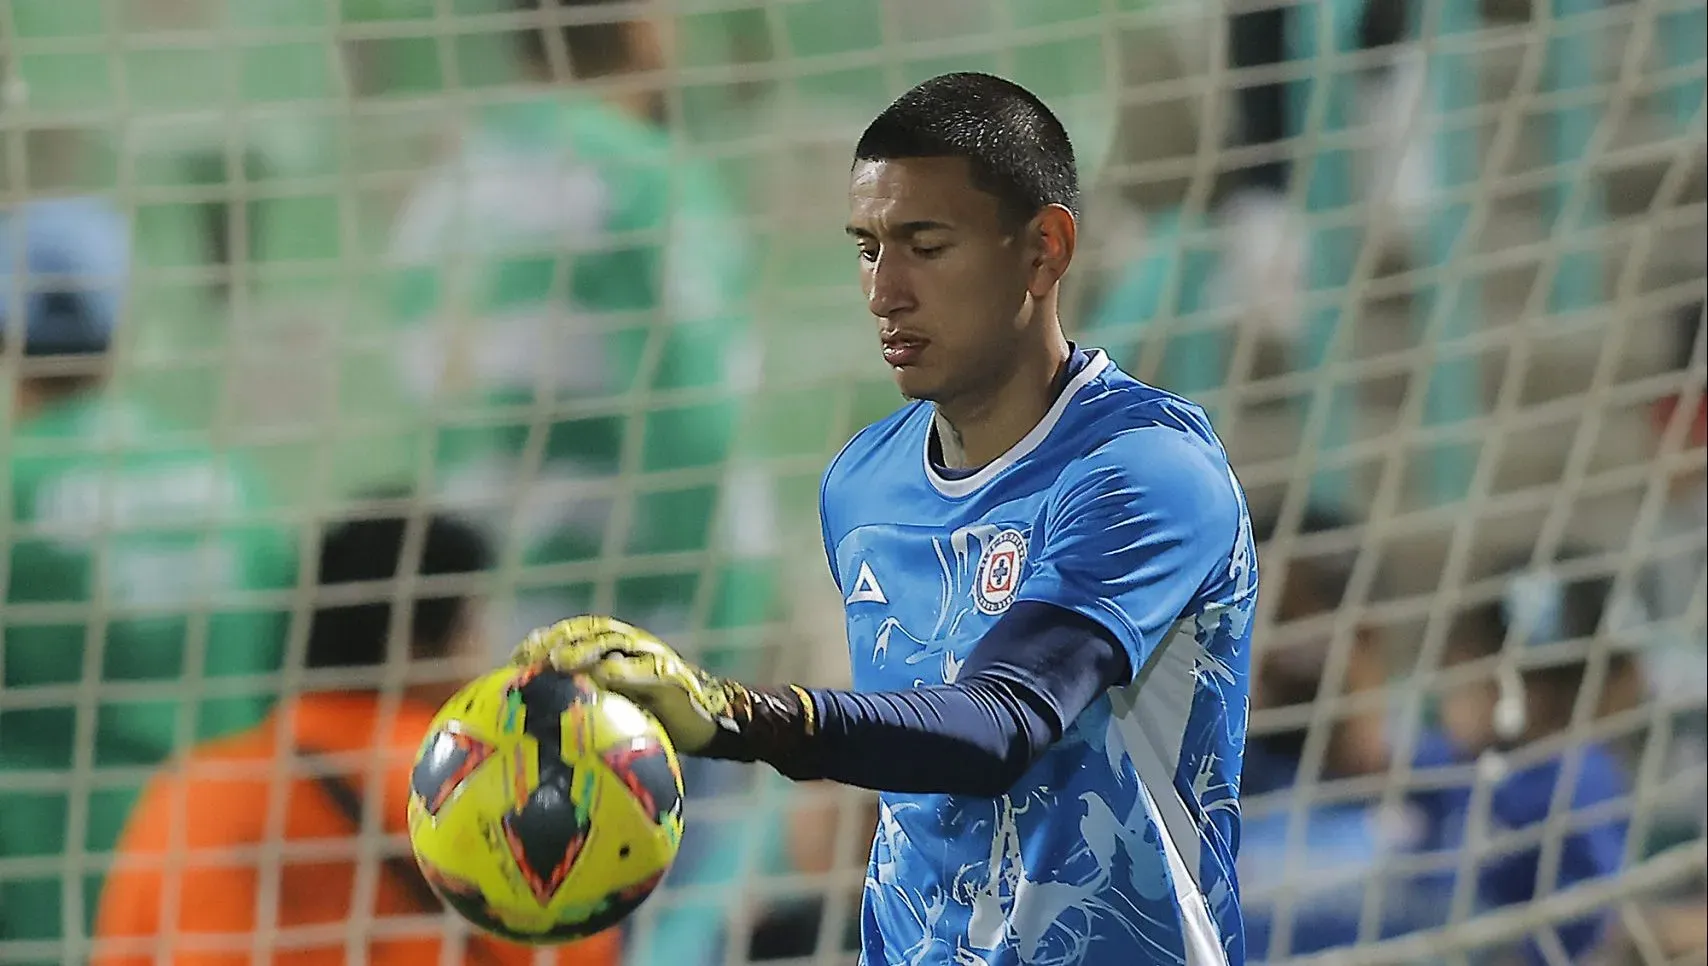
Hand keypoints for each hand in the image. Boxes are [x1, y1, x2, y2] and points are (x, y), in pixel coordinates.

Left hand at [510, 615, 736, 753]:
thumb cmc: (656, 723)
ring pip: (613, 641)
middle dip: (559, 639)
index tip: (516, 656)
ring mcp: (651, 657)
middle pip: (588, 630)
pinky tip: (606, 676)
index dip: (544, 640)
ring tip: (561, 661)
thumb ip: (585, 707)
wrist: (708, 725)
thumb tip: (538, 727)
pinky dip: (626, 669)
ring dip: (585, 648)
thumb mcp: (615, 714)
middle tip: (532, 656)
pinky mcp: (671, 675)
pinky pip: (647, 669)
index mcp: (613, 652)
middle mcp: (630, 647)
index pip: (572, 635)